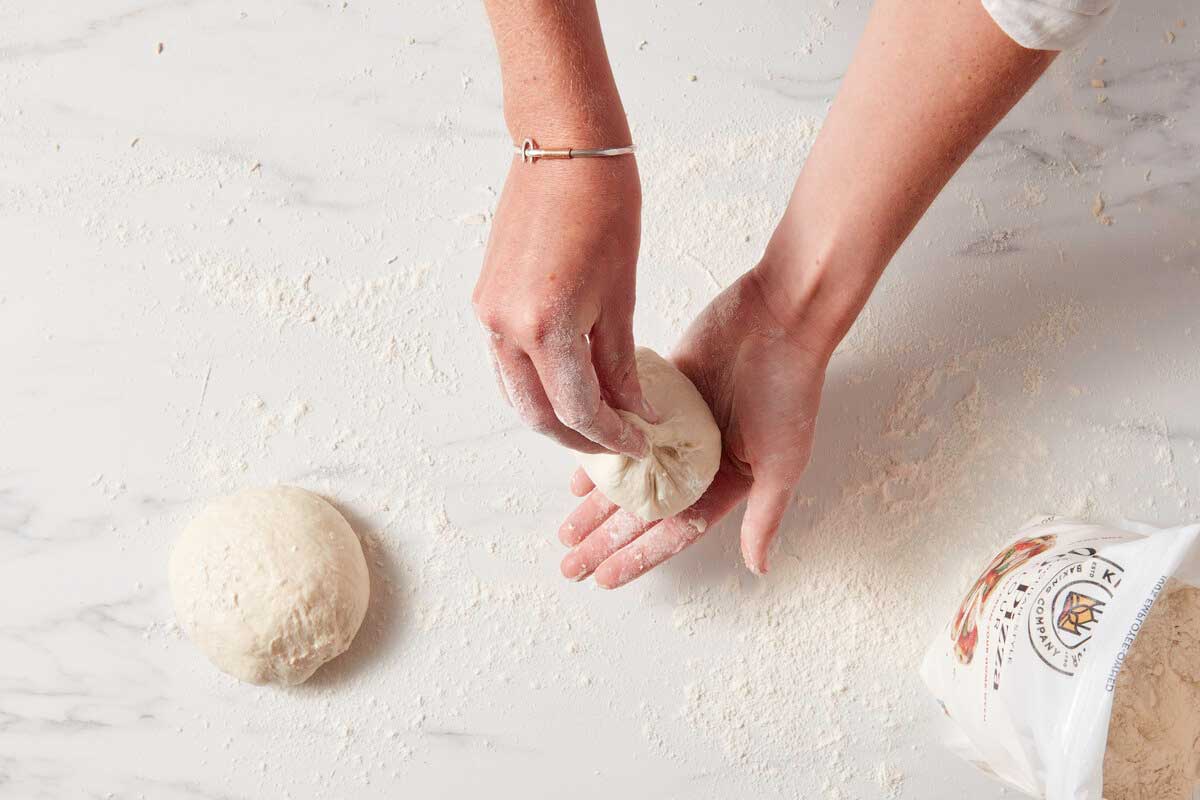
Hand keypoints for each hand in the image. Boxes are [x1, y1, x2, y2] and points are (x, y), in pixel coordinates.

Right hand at [473, 156, 654, 456]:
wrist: (563, 149)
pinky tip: (565, 386)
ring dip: (553, 415)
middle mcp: (506, 327)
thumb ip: (620, 361)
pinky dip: (535, 384)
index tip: (639, 444)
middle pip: (539, 412)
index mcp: (546, 326)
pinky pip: (506, 362)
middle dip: (579, 437)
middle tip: (617, 444)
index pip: (578, 408)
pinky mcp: (485, 300)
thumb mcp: (622, 294)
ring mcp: (488, 314)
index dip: (611, 435)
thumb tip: (633, 409)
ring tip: (595, 421)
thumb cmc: (604, 207)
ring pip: (517, 392)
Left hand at [558, 267, 828, 586]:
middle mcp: (699, 460)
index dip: (639, 556)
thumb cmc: (790, 389)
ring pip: (628, 474)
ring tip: (566, 528)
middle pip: (643, 510)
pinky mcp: (662, 393)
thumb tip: (759, 568)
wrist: (779, 317)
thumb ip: (765, 515)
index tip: (604, 577)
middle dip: (607, 538)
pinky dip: (601, 450)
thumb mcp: (782, 462)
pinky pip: (623, 429)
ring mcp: (678, 428)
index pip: (673, 531)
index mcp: (727, 481)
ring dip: (598, 502)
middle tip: (571, 562)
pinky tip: (577, 473)